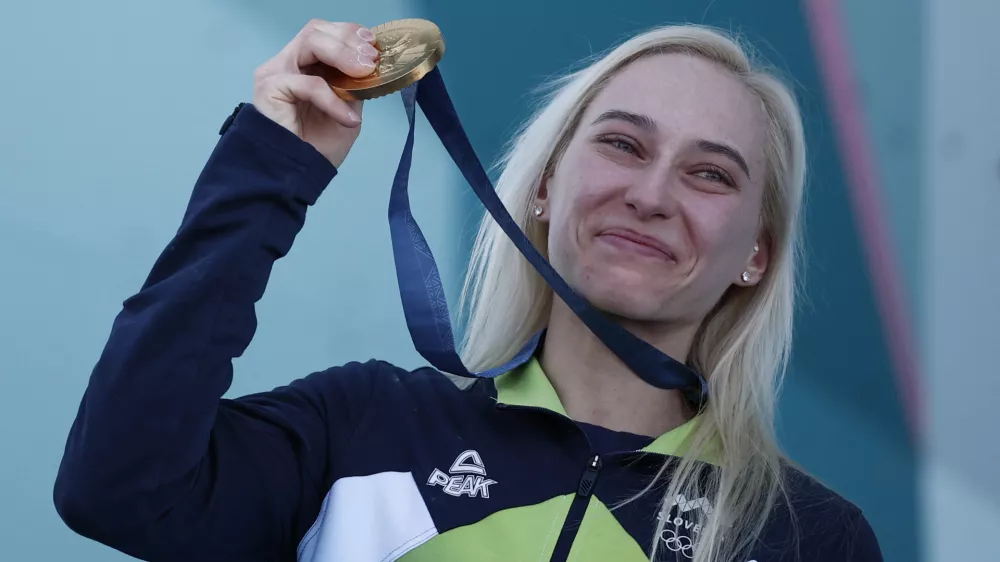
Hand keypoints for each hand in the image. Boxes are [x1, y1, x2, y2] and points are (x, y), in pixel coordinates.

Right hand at [253, 20, 378, 167]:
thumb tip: (372, 66)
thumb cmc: (317, 147)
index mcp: (304, 65)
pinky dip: (333, 99)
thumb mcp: (348, 110)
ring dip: (343, 55)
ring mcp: (276, 72)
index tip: (375, 47)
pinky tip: (347, 117)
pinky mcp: (270, 88)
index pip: (325, 33)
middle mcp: (288, 63)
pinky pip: (309, 84)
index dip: (351, 34)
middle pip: (317, 30)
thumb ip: (355, 86)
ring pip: (311, 42)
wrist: (296, 175)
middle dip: (349, 40)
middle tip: (371, 59)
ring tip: (364, 72)